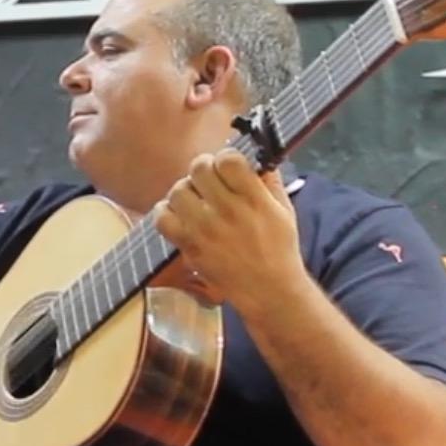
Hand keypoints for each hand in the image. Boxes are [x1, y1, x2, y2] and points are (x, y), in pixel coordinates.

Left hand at [153, 150, 304, 312]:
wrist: (268, 289)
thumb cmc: (279, 249)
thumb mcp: (284, 210)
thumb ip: (270, 181)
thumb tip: (256, 157)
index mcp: (254, 198)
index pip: (228, 159)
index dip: (224, 158)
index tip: (226, 166)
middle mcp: (228, 210)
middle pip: (198, 169)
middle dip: (202, 169)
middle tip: (207, 180)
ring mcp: (205, 228)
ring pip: (178, 191)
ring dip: (184, 191)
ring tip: (194, 200)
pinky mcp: (189, 245)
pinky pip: (162, 218)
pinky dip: (165, 212)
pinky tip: (178, 215)